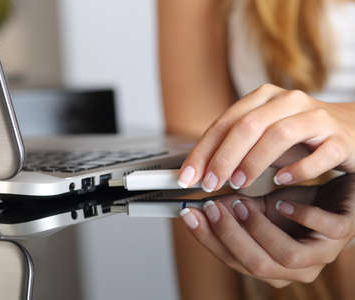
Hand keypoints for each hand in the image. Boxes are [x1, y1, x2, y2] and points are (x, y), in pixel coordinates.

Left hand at [176, 83, 354, 190]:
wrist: (352, 131)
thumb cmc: (299, 138)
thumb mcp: (261, 139)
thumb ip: (233, 150)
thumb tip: (198, 172)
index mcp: (262, 99)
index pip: (224, 123)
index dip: (203, 151)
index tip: (187, 177)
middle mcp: (287, 101)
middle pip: (247, 126)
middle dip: (223, 157)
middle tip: (210, 184)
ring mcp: (315, 117)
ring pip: (279, 134)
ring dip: (254, 161)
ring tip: (238, 183)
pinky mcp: (340, 137)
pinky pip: (319, 153)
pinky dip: (297, 169)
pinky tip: (280, 182)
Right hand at [179, 175, 354, 287]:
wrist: (335, 195)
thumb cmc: (296, 206)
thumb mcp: (259, 209)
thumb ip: (235, 212)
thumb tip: (202, 206)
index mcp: (270, 265)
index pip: (233, 261)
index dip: (208, 238)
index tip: (190, 214)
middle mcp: (294, 268)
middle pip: (257, 265)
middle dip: (230, 235)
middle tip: (212, 207)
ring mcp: (320, 254)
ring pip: (287, 256)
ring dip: (259, 228)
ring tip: (241, 203)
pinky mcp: (342, 232)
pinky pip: (324, 230)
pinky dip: (301, 216)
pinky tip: (281, 202)